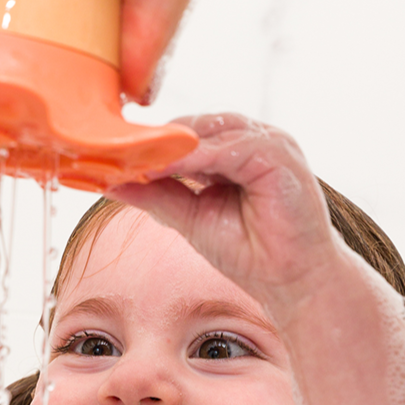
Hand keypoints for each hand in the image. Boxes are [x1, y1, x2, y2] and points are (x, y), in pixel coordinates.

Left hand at [109, 114, 340, 310]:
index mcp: (232, 150)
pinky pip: (231, 146)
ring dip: (172, 146)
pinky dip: (197, 155)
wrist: (292, 280)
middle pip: (194, 125)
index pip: (185, 134)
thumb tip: (112, 183)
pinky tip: (168, 167)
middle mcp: (251, 140)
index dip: (151, 144)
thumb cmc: (250, 252)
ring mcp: (269, 142)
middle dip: (157, 140)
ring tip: (136, 159)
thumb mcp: (191, 218)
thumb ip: (157, 196)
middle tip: (116, 152)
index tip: (112, 155)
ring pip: (210, 130)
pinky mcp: (281, 153)